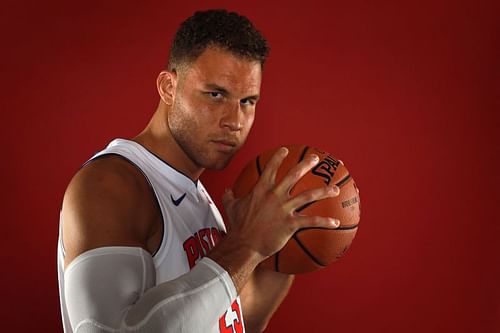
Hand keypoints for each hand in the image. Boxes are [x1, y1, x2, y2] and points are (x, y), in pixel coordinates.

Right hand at [222, 147, 339, 260]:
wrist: (243, 245)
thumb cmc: (237, 227)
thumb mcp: (231, 207)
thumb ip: (229, 196)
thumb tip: (226, 191)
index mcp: (261, 189)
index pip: (271, 167)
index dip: (279, 157)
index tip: (285, 150)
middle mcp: (275, 195)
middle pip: (294, 174)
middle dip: (307, 164)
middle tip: (316, 159)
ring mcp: (284, 209)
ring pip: (309, 195)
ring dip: (324, 191)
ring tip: (335, 189)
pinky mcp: (291, 224)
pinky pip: (312, 221)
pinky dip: (325, 222)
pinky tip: (335, 223)